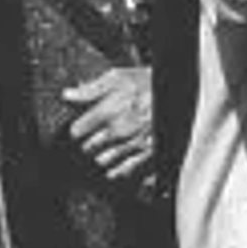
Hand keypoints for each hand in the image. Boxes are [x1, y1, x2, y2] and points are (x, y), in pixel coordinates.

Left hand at [62, 66, 153, 181]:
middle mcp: (118, 131)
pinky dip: (119, 170)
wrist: (178, 91)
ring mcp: (133, 144)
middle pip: (89, 147)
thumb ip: (91, 89)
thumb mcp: (118, 77)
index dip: (78, 128)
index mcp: (108, 112)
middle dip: (88, 142)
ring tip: (104, 150)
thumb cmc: (149, 82)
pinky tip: (116, 168)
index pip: (78, 130)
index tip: (79, 127)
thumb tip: (68, 95)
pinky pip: (127, 169)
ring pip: (105, 160)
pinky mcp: (148, 153)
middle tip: (93, 137)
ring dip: (102, 156)